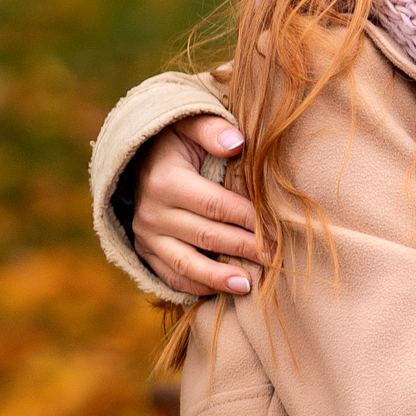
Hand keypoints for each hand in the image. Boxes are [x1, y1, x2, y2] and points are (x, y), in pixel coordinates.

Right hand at [131, 115, 263, 295]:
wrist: (138, 157)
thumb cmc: (176, 140)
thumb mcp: (190, 124)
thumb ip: (213, 130)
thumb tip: (237, 143)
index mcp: (165, 180)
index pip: (215, 205)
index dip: (248, 218)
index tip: (276, 228)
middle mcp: (151, 211)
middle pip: (206, 236)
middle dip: (243, 248)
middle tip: (275, 258)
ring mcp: (145, 234)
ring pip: (185, 263)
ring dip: (218, 278)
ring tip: (248, 286)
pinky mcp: (144, 249)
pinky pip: (169, 274)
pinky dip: (195, 285)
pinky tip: (221, 290)